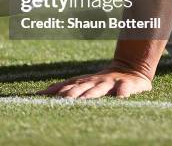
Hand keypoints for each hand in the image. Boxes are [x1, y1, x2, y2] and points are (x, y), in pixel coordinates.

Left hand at [36, 67, 151, 98]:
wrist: (130, 69)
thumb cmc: (102, 81)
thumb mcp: (83, 83)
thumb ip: (65, 87)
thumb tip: (41, 92)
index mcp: (84, 82)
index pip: (67, 86)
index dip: (55, 91)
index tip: (42, 96)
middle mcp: (95, 81)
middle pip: (81, 88)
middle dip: (72, 94)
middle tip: (63, 101)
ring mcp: (110, 82)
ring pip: (100, 88)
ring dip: (93, 93)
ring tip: (86, 99)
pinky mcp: (127, 84)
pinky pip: (125, 88)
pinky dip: (123, 91)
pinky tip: (121, 96)